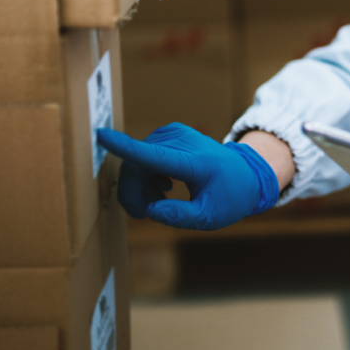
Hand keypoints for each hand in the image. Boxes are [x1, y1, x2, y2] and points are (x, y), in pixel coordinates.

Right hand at [96, 123, 279, 230]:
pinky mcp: (170, 133)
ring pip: (137, 159)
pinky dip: (146, 174)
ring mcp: (174, 134)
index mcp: (192, 161)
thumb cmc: (230, 196)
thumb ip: (179, 216)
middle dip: (132, 192)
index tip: (101, 136)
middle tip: (143, 214)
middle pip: (137, 164)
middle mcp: (181, 141)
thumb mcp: (209, 217)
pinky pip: (144, 154)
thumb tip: (151, 211)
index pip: (153, 154)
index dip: (124, 147)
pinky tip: (163, 188)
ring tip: (159, 201)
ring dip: (140, 185)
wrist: (247, 174)